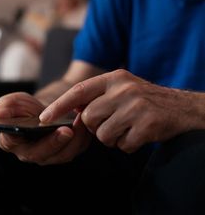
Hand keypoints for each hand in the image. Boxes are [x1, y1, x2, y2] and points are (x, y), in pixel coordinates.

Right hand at [0, 92, 91, 163]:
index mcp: (11, 140)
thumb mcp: (17, 101)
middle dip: (54, 143)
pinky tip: (84, 121)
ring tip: (79, 122)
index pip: (11, 140)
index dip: (18, 135)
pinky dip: (82, 136)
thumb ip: (7, 105)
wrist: (49, 109)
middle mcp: (30, 153)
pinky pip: (76, 149)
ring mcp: (50, 155)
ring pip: (62, 154)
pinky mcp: (67, 151)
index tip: (29, 126)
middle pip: (40, 154)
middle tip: (66, 130)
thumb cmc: (30, 107)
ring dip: (73, 140)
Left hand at [40, 69, 201, 152]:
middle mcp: (124, 89)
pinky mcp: (146, 125)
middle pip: (90, 118)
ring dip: (113, 137)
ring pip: (104, 135)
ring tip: (128, 127)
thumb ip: (98, 95)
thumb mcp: (122, 87)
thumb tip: (73, 110)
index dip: (59, 105)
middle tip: (112, 123)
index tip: (44, 118)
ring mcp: (136, 107)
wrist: (180, 106)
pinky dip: (128, 144)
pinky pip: (123, 146)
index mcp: (115, 77)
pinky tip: (139, 133)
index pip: (79, 91)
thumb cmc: (144, 98)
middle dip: (96, 126)